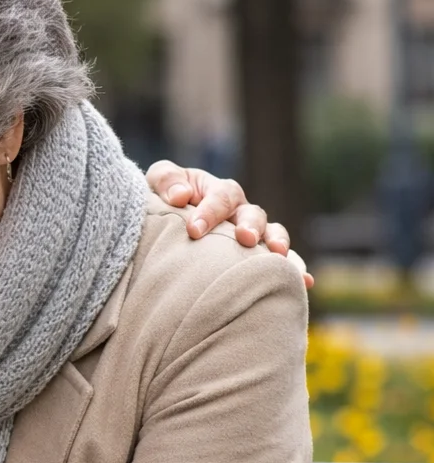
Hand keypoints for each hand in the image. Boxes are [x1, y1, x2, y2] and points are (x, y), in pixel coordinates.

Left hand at [144, 161, 312, 286]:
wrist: (165, 223)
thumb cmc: (163, 200)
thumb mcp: (157, 183)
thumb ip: (166, 181)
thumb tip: (180, 196)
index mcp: (218, 192)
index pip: (221, 197)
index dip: (209, 212)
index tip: (193, 230)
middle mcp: (241, 211)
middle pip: (253, 214)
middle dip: (251, 225)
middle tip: (245, 238)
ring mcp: (252, 233)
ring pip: (273, 233)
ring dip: (278, 243)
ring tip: (278, 255)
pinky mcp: (256, 255)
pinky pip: (280, 260)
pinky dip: (294, 268)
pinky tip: (304, 281)